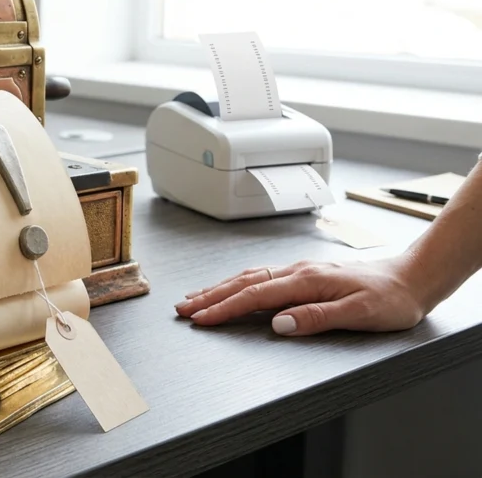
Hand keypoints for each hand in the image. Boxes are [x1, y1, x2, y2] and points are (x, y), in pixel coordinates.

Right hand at [175, 257, 428, 335]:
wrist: (412, 278)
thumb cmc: (391, 298)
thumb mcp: (360, 313)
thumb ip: (317, 317)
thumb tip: (279, 324)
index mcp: (306, 280)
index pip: (255, 296)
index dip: (224, 308)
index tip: (201, 318)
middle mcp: (298, 272)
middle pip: (243, 283)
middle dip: (209, 296)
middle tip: (182, 308)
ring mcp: (299, 271)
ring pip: (249, 277)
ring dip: (219, 288)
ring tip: (195, 298)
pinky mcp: (304, 275)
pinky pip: (261, 277)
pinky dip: (237, 283)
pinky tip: (230, 287)